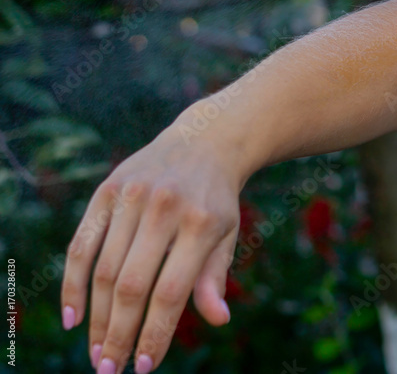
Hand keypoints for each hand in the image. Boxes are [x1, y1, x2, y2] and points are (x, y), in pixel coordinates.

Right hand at [61, 106, 246, 373]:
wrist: (204, 142)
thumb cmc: (216, 201)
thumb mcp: (227, 235)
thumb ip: (215, 278)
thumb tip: (216, 320)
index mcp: (201, 224)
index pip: (172, 292)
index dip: (155, 332)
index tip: (144, 366)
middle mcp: (164, 209)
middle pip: (133, 285)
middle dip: (119, 333)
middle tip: (110, 368)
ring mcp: (132, 198)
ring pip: (104, 270)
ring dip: (96, 318)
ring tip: (97, 352)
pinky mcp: (106, 191)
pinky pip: (82, 245)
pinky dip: (73, 284)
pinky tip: (74, 318)